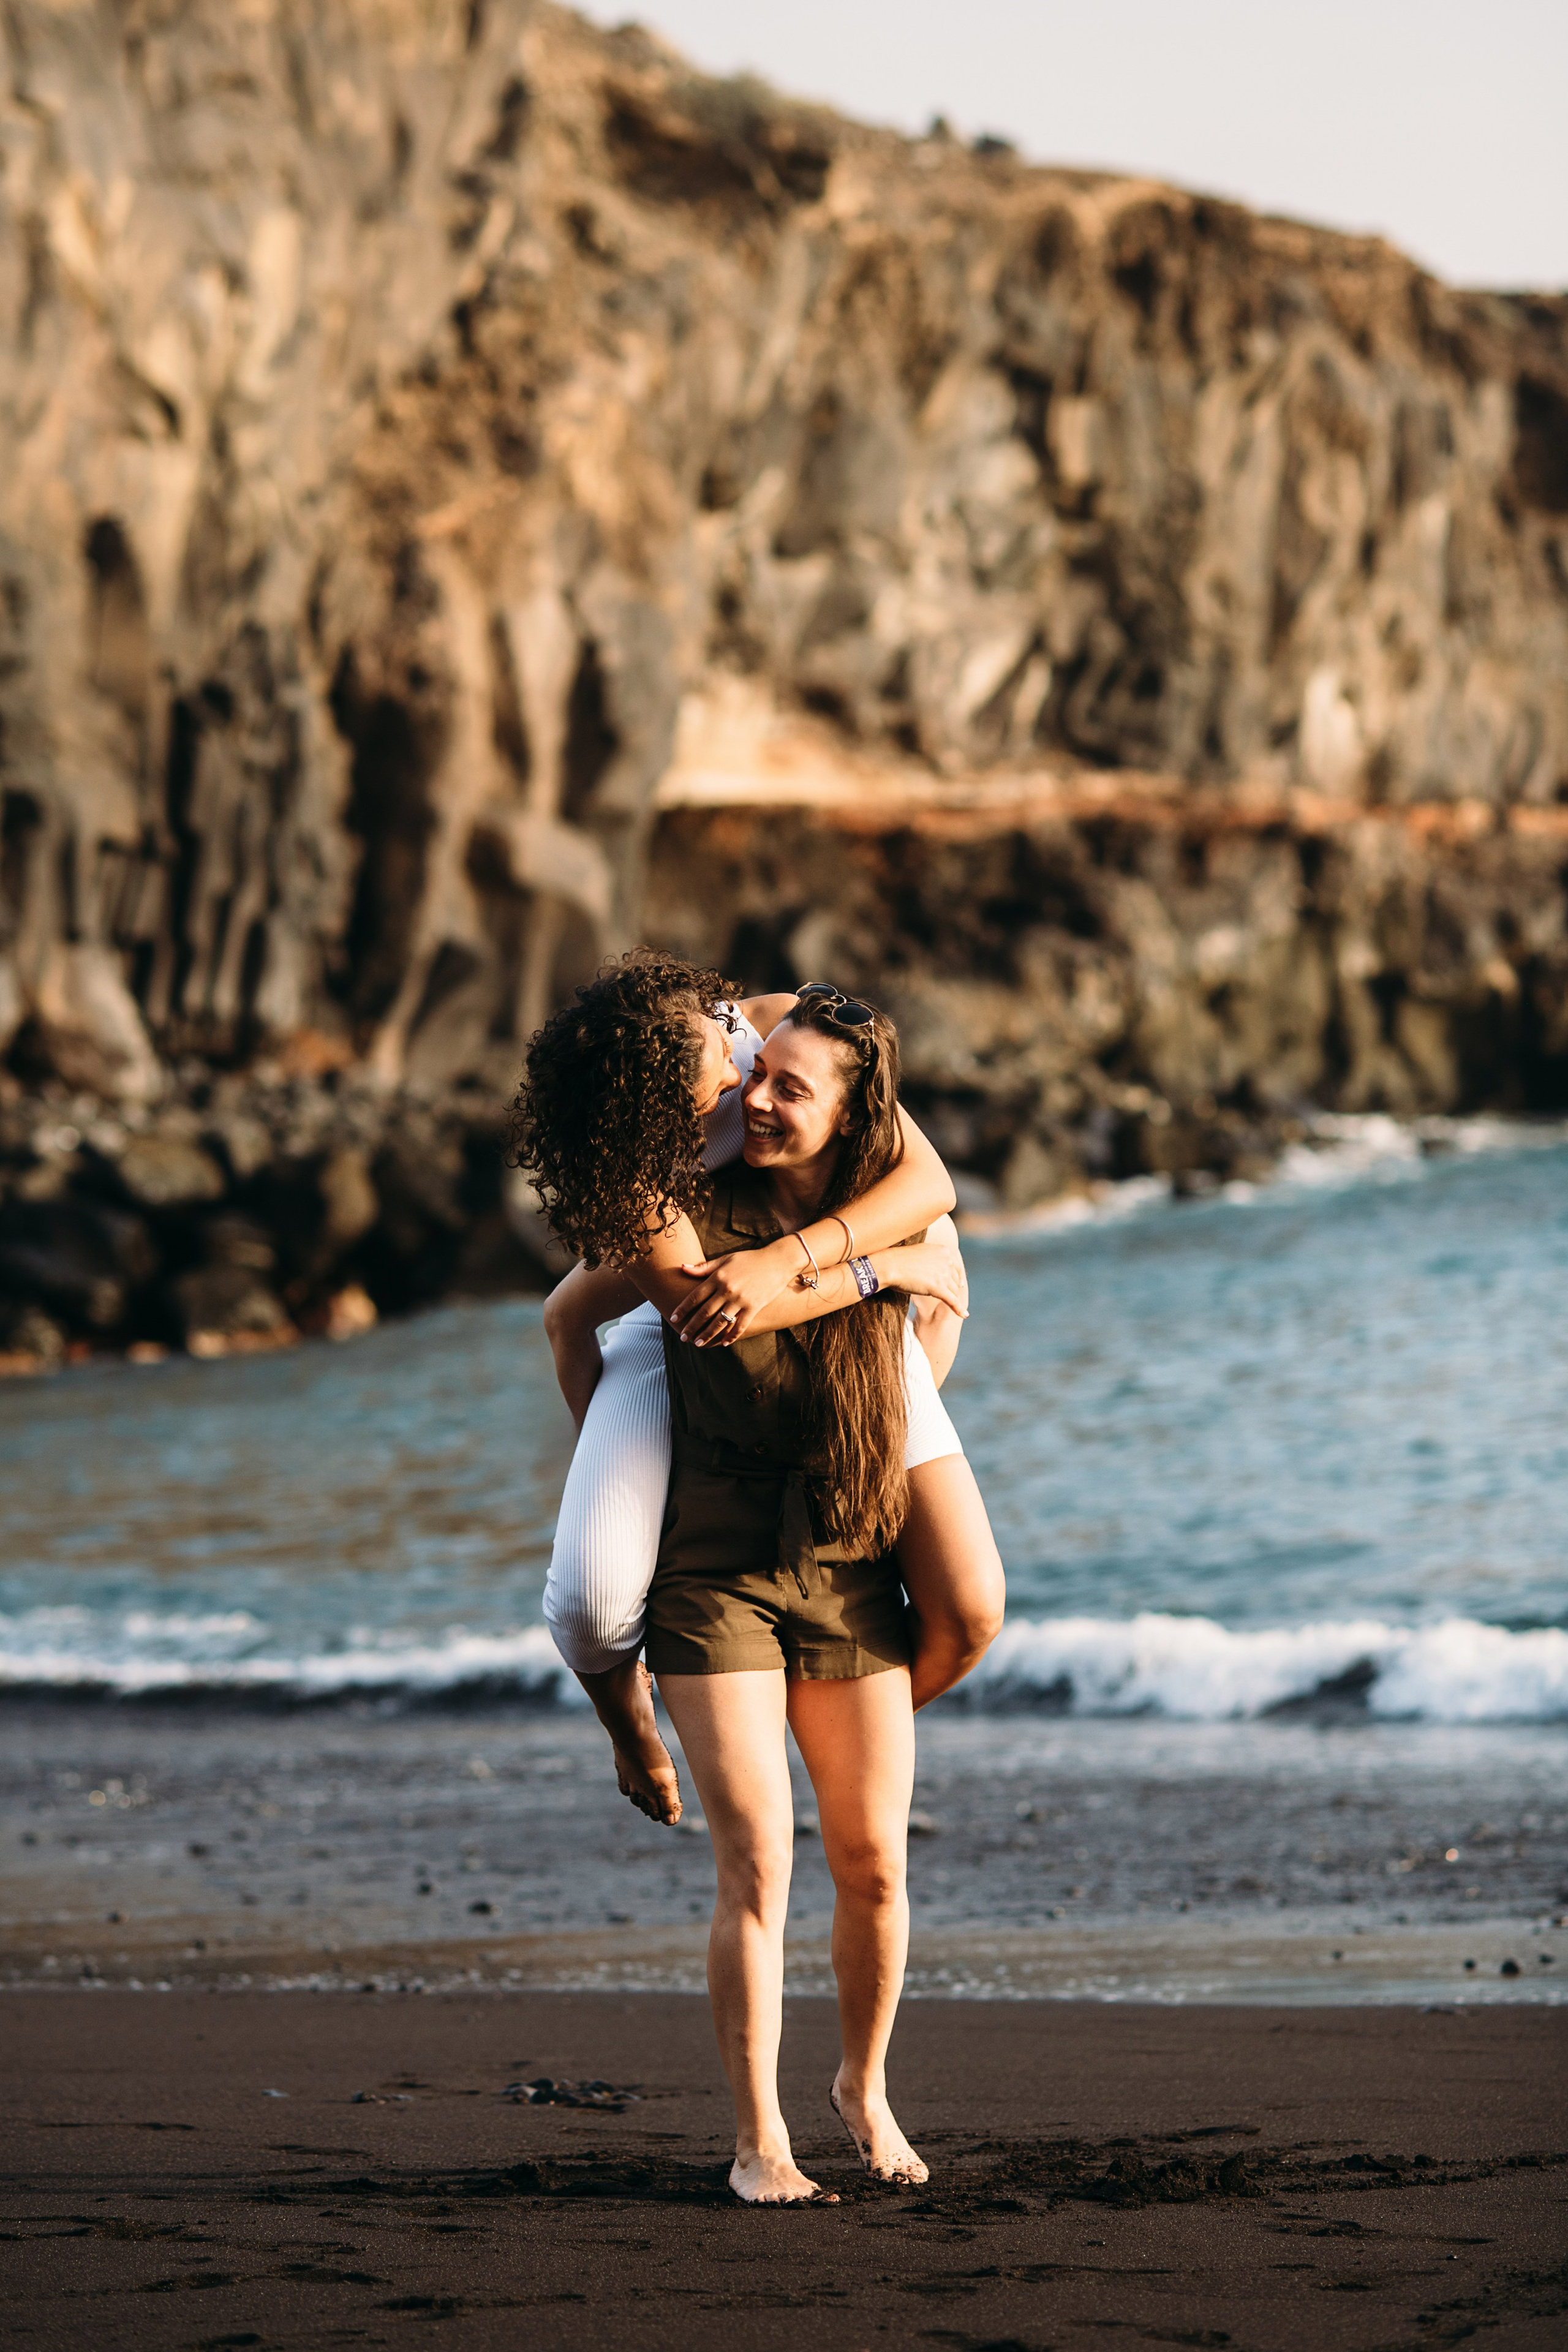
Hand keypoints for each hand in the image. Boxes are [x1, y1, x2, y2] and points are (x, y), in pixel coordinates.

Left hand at [668, 1238, 798, 1345]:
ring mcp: (741, 1299)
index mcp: (718, 1277)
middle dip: (691, 1327)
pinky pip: (740, 1325)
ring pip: (720, 1322)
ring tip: (698, 1344)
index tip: (673, 1318)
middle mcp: (727, 1289)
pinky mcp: (754, 1307)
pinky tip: (724, 1343)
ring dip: (707, 1335)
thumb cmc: (749, 1260)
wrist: (777, 1261)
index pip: (695, 1296)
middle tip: (682, 1337)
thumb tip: (682, 1267)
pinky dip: (731, 1335)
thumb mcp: (725, 1259)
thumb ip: (703, 1267)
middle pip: (704, 1312)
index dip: (683, 1309)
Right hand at [884, 1220, 968, 1318]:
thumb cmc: (899, 1260)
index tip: (959, 1283)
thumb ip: (931, 1257)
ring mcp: (943, 1274)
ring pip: (953, 1291)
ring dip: (952, 1299)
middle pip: (954, 1280)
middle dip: (953, 1288)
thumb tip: (932, 1265)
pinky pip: (952, 1300)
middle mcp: (946, 1261)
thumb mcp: (920, 1252)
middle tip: (952, 1296)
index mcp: (944, 1251)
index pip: (956, 1266)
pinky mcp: (938, 1287)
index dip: (958, 1277)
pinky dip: (959, 1309)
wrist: (890, 1265)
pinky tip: (964, 1315)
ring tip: (955, 1307)